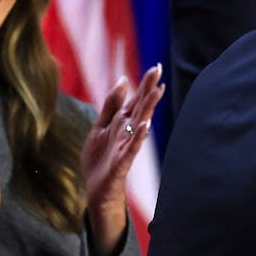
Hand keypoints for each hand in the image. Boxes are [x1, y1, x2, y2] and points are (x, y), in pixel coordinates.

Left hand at [82, 64, 163, 255]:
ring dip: (148, 108)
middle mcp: (128, 131)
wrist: (96, 188)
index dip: (145, 84)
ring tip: (157, 91)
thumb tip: (123, 80)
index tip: (156, 67)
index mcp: (122, 123)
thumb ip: (112, 105)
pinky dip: (139, 136)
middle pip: (140, 106)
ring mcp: (127, 146)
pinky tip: (146, 125)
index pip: (136, 100)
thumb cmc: (100, 159)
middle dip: (149, 89)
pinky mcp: (122, 161)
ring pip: (140, 123)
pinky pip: (133, 147)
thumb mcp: (101, 126)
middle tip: (159, 70)